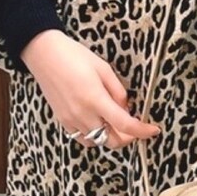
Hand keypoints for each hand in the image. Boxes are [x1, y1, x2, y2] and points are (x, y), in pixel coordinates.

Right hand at [20, 30, 161, 149]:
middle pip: (112, 140)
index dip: (142, 131)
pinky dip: (94, 136)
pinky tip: (98, 123)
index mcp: (95, 99)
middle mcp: (83, 114)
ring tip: (114, 122)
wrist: (43, 54)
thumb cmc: (73, 55)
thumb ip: (118, 91)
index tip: (153, 130)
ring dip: (110, 136)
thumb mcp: (103, 68)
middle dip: (128, 138)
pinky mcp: (62, 120)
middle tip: (134, 127)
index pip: (125, 124)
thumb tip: (126, 108)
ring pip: (98, 141)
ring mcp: (71, 119)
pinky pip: (83, 137)